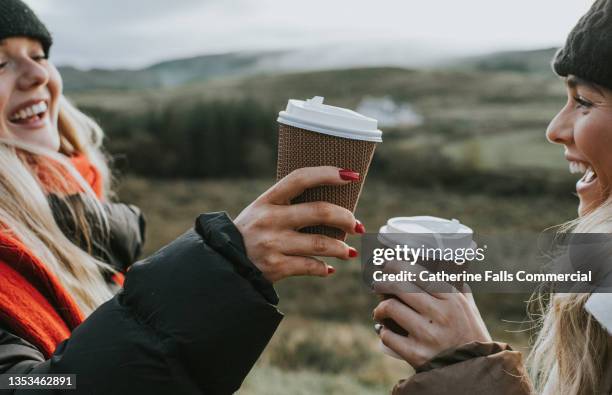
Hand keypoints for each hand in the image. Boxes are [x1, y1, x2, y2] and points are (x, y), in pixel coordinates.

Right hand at [234, 166, 364, 282]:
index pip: (301, 178)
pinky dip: (323, 268)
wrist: (223, 264)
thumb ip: (288, 205)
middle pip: (320, 211)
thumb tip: (332, 208)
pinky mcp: (276, 267)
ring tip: (350, 252)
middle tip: (357, 225)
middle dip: (346, 218)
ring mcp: (273, 244)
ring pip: (321, 243)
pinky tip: (328, 268)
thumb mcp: (260, 211)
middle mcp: (270, 219)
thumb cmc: (250, 234)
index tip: (351, 175)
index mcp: (267, 200)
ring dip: (341, 248)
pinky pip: (311, 266)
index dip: (328, 174)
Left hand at [372, 263, 490, 366]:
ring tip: (380, 311)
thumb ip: (456, 289)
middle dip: (382, 282)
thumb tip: (441, 270)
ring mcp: (428, 334)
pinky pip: (388, 336)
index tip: (388, 265)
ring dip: (380, 308)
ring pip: (391, 308)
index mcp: (452, 299)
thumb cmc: (470, 336)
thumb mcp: (469, 308)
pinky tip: (385, 331)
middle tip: (377, 285)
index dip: (397, 266)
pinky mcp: (417, 354)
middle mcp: (440, 314)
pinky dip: (383, 332)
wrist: (474, 371)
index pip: (418, 273)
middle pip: (399, 286)